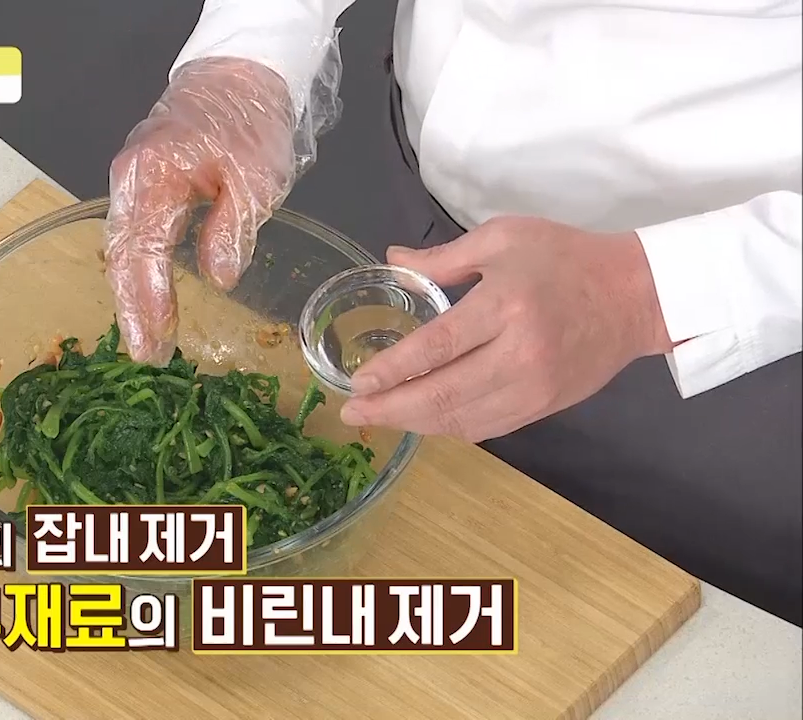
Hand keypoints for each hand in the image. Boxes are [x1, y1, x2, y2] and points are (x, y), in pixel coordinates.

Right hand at [105, 57, 299, 364]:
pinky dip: (135, 267)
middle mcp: (131, 178)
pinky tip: (147, 294)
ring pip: (120, 246)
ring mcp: (130, 178)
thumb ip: (232, 229)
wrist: (238, 72)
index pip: (143, 252)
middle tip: (146, 354)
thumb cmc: (249, 118)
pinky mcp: (140, 181)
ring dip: (130, 292)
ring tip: (146, 336)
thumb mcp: (255, 177)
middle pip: (121, 255)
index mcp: (155, 175)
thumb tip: (218, 278)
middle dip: (131, 308)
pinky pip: (130, 232)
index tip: (155, 343)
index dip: (147, 303)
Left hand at [340, 217, 671, 442]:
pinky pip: (486, 427)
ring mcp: (534, 388)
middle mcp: (519, 355)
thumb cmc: (565, 258)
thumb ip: (443, 256)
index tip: (357, 381)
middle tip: (352, 412)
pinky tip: (422, 419)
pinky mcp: (544, 407)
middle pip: (443, 394)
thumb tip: (391, 260)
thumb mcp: (504, 238)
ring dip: (414, 423)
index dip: (392, 370)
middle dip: (390, 408)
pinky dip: (449, 427)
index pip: (437, 347)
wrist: (636, 296)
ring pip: (462, 420)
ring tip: (379, 417)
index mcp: (505, 306)